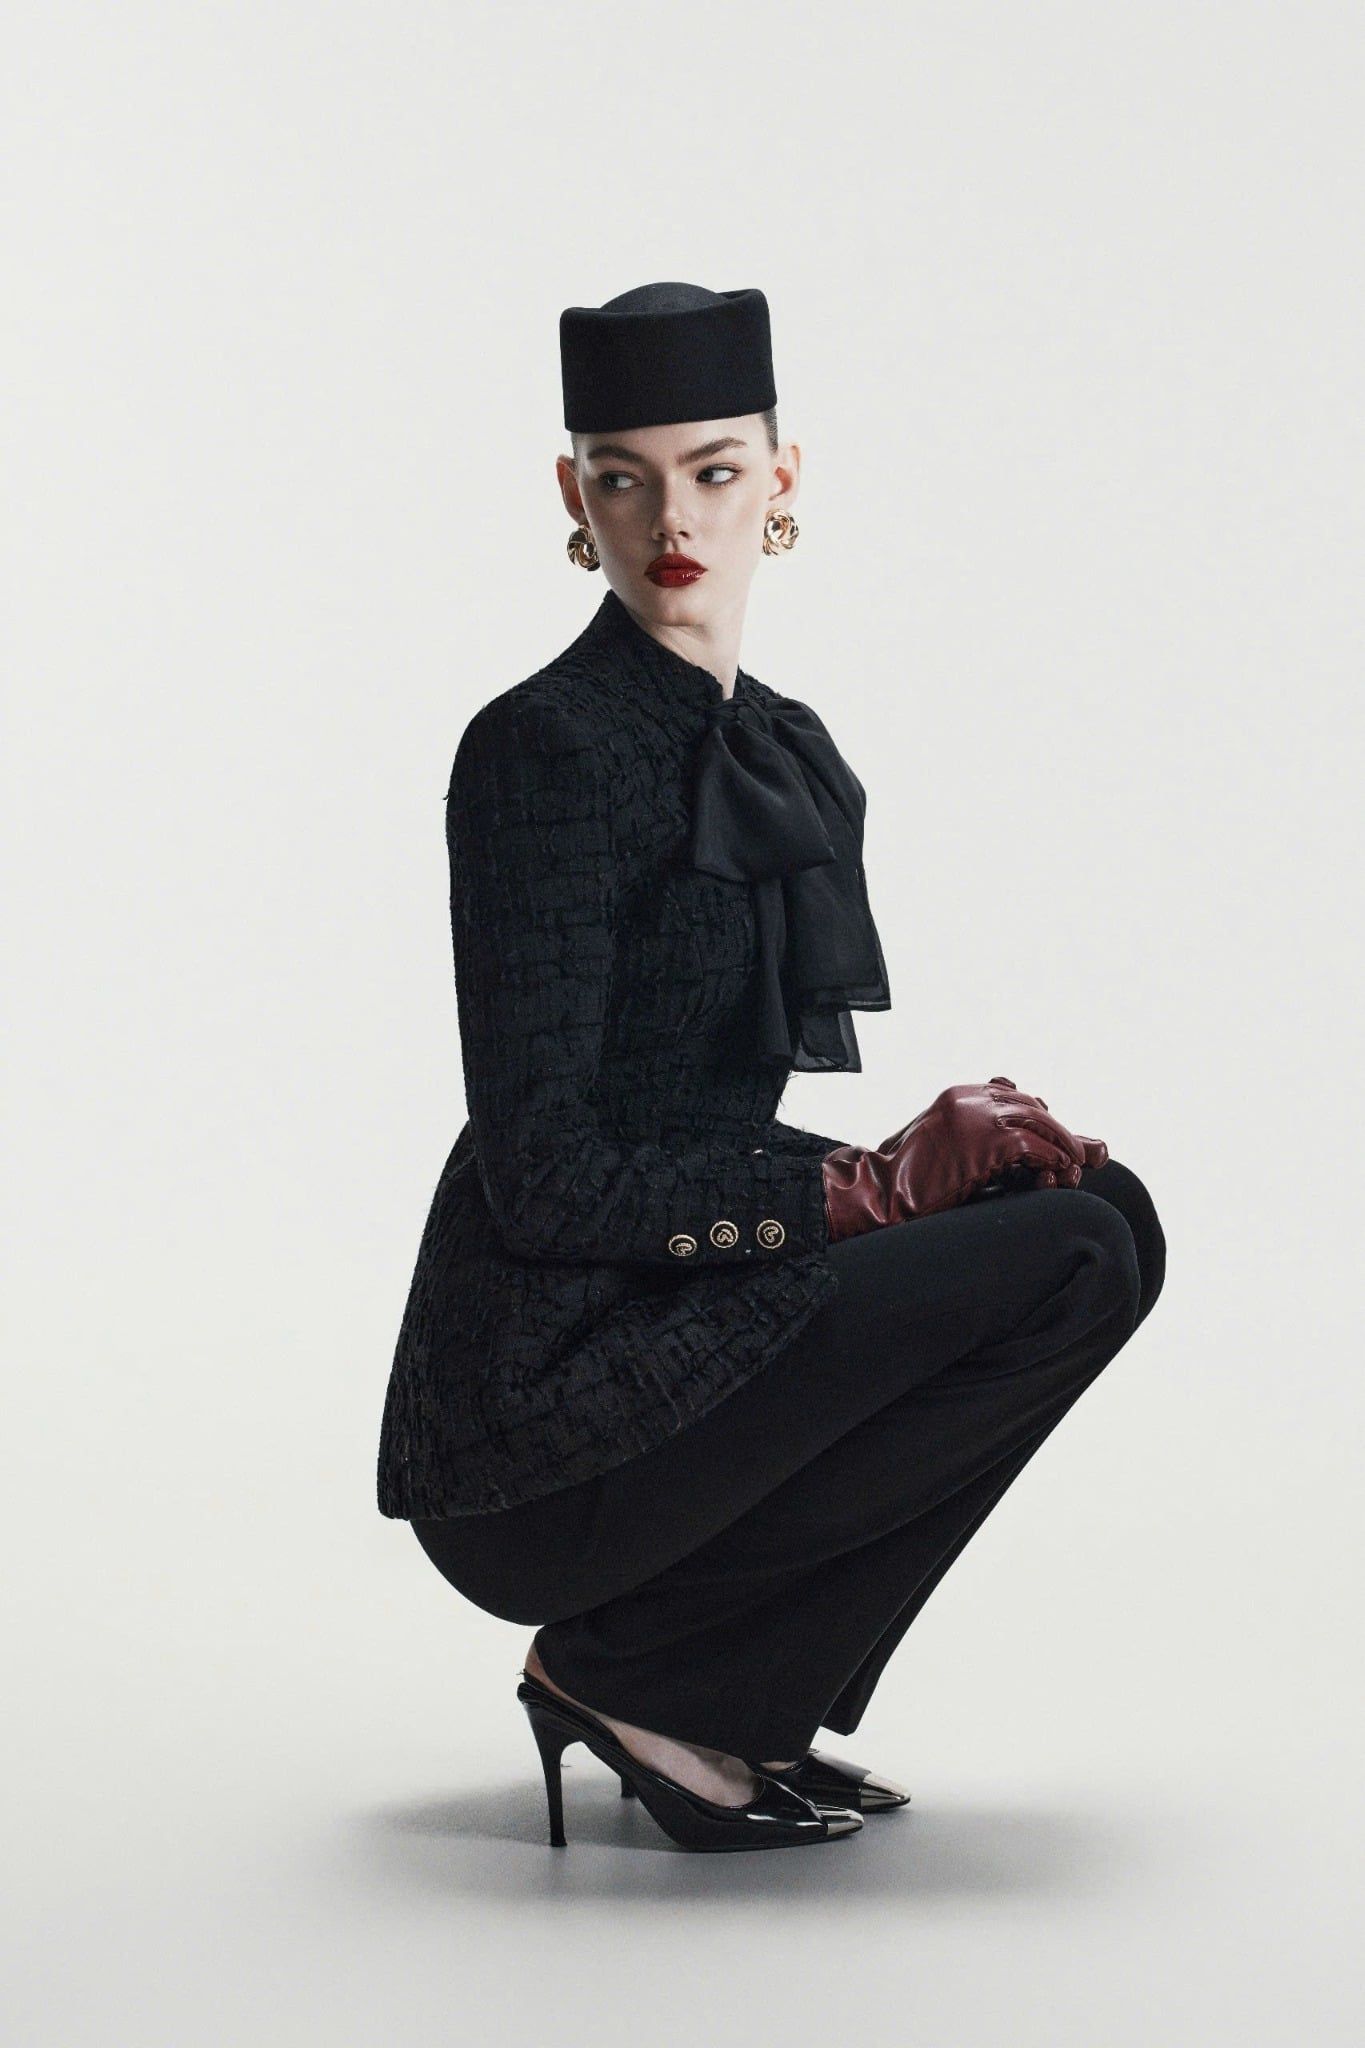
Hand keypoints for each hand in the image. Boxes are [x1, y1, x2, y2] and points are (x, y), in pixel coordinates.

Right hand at [821, 1076, 1107, 1240]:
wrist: (881, 1190)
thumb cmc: (904, 1178)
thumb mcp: (942, 1146)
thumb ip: (973, 1136)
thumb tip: (1010, 1147)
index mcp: (958, 1094)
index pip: (1011, 1093)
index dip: (1036, 1116)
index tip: (1048, 1140)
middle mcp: (970, 1097)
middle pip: (1031, 1104)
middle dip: (1056, 1130)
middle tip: (1074, 1155)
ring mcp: (978, 1115)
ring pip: (1039, 1120)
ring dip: (1061, 1144)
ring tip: (1072, 1167)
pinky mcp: (986, 1141)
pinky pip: (1034, 1145)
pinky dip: (1052, 1159)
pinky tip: (1056, 1174)